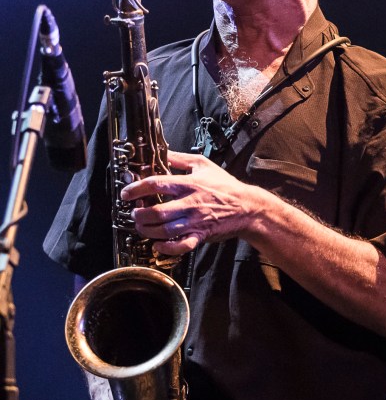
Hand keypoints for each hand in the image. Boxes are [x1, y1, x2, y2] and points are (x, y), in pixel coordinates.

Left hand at [119, 150, 267, 254]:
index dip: (136, 189)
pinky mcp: (200, 235)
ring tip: (142, 227)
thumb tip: (161, 152)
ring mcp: (195, 221)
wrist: (246, 207)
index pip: (156, 184)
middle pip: (156, 211)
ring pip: (164, 230)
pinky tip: (158, 244)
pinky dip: (166, 247)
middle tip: (134, 213)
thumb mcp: (203, 165)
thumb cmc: (225, 185)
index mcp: (189, 184)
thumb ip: (180, 158)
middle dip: (139, 214)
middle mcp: (190, 203)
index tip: (126, 193)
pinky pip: (181, 245)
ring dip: (148, 230)